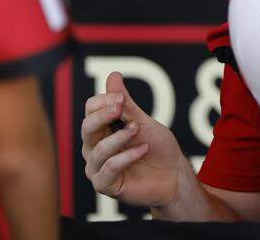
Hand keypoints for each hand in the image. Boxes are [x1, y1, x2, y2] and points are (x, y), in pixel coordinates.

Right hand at [81, 72, 189, 208]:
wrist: (173, 174)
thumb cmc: (157, 147)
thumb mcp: (143, 122)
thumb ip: (126, 103)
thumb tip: (113, 75)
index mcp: (101, 129)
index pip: (90, 109)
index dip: (104, 100)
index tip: (122, 98)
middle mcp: (94, 147)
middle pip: (87, 127)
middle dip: (104, 115)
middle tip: (121, 107)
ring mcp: (97, 167)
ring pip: (98, 149)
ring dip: (119, 137)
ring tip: (137, 129)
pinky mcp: (105, 185)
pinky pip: (109, 168)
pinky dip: (127, 157)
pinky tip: (143, 149)